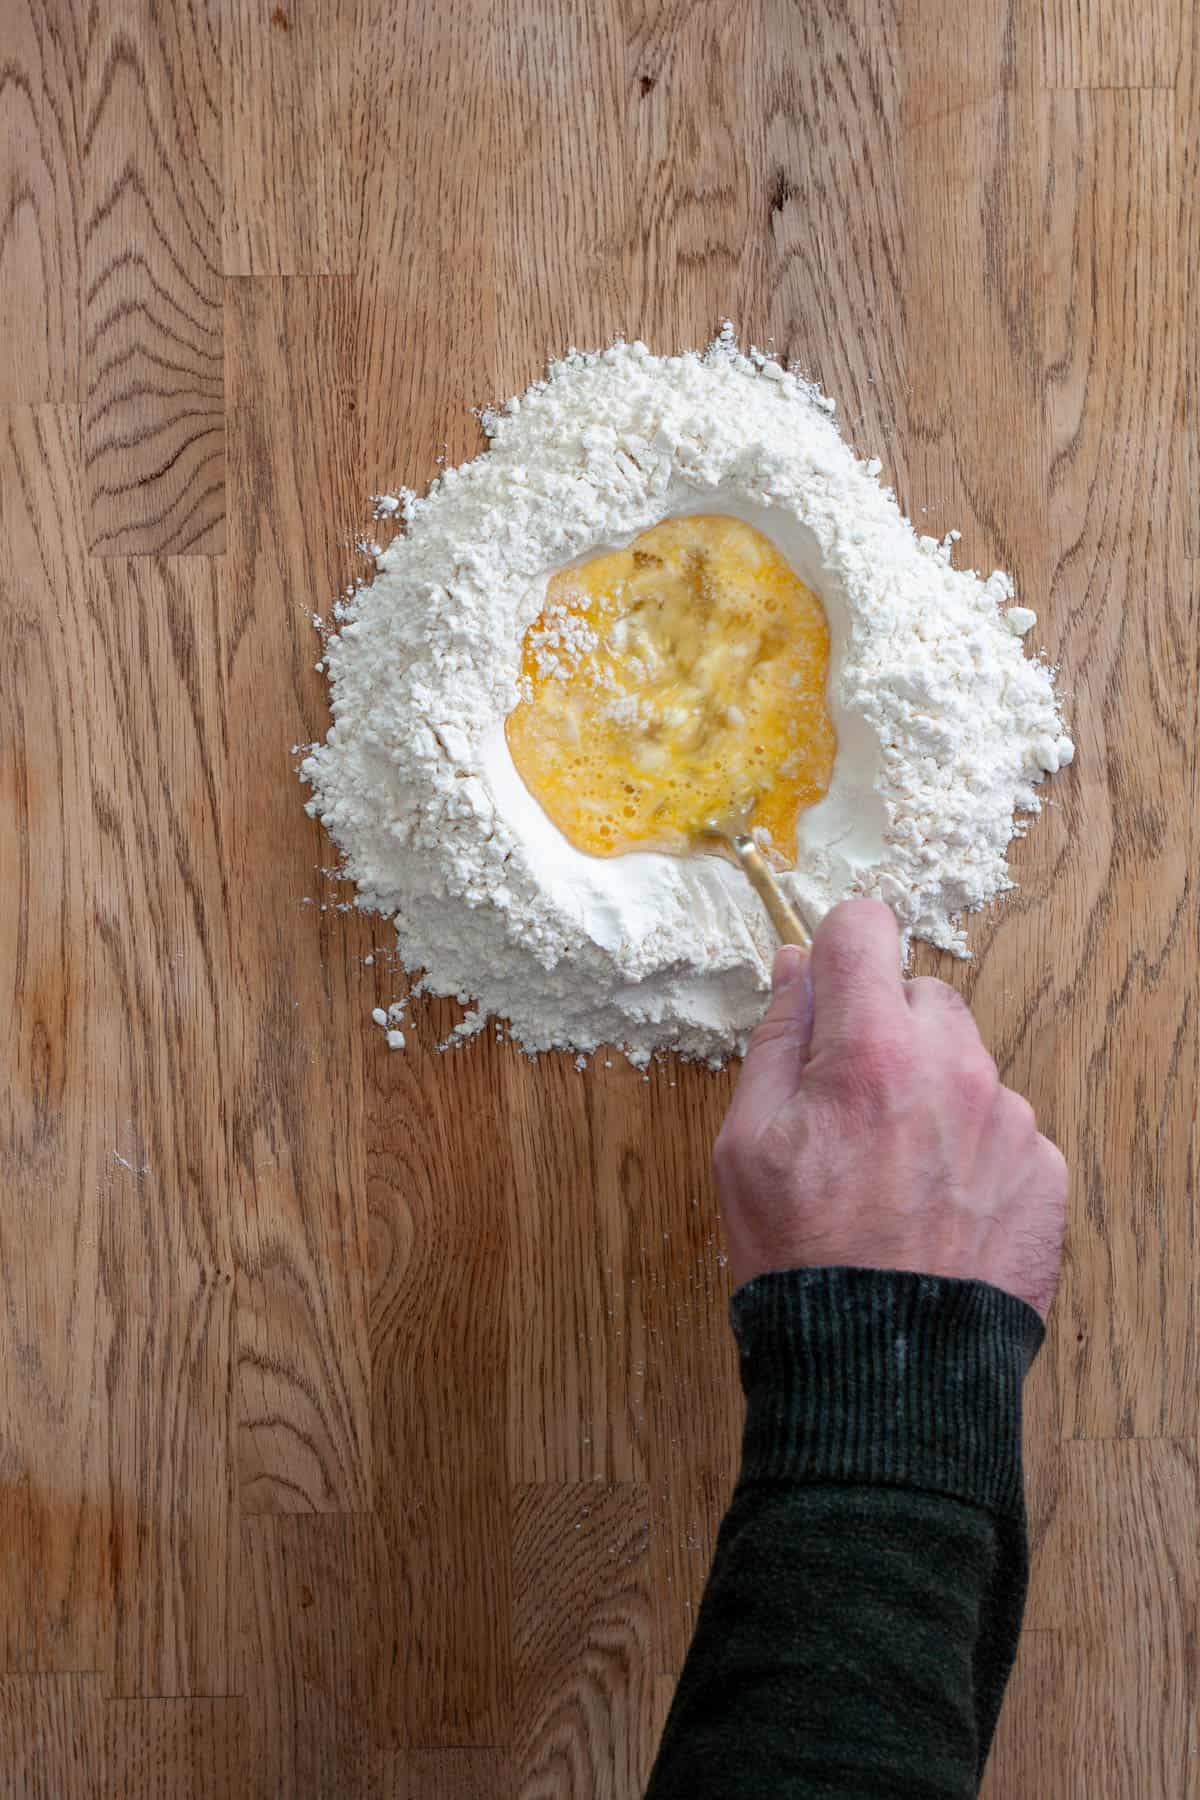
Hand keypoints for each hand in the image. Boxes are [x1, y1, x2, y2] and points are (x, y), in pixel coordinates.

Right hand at [715, 899, 1066, 1316]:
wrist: (884, 1372)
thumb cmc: (800, 1261)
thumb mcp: (744, 1145)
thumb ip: (776, 1040)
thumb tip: (798, 965)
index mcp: (868, 1050)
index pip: (864, 928)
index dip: (835, 950)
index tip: (826, 989)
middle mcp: (952, 1069)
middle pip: (920, 994)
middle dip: (882, 1028)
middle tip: (849, 1106)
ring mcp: (1008, 1119)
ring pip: (964, 1060)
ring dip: (930, 1088)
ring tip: (892, 1169)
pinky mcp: (1044, 1169)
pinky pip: (1003, 1123)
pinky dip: (971, 1146)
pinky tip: (935, 1204)